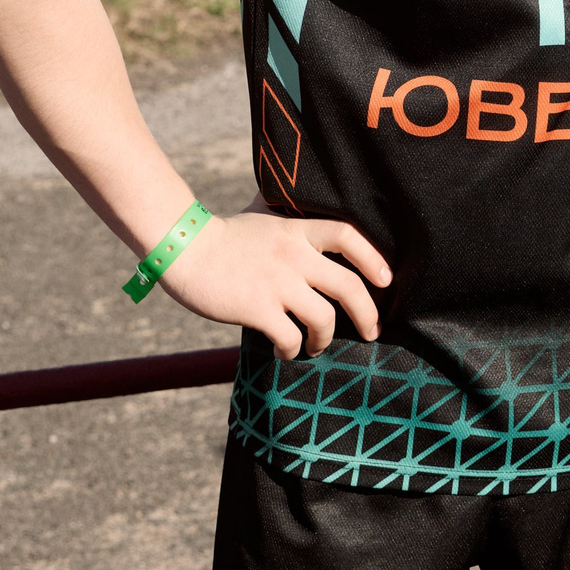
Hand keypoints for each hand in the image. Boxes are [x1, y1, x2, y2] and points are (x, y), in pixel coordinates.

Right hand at [156, 208, 392, 360]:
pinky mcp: (257, 308)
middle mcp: (294, 256)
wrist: (182, 247)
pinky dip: (293, 350)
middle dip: (367, 314)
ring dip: (325, 339)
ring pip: (324, 318)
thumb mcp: (263, 219)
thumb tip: (305, 223)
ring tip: (317, 346)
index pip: (349, 235)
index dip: (374, 258)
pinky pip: (290, 337)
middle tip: (372, 332)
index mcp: (297, 230)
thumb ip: (288, 224)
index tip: (387, 279)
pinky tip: (286, 351)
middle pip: (349, 286)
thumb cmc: (222, 236)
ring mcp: (277, 283)